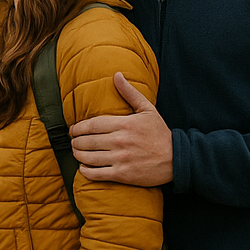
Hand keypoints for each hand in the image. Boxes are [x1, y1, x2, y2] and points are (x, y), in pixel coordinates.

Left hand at [68, 72, 172, 186]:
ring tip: (76, 152)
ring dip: (78, 155)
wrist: (176, 159)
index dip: (78, 127)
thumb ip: (130, 93)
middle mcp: (120, 141)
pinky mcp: (123, 174)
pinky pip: (97, 174)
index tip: (73, 129)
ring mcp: (121, 159)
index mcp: (124, 124)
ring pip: (89, 158)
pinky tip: (84, 168)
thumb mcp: (148, 109)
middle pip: (87, 141)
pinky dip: (86, 172)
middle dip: (76, 141)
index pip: (92, 125)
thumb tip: (116, 75)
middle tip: (73, 141)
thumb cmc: (160, 133)